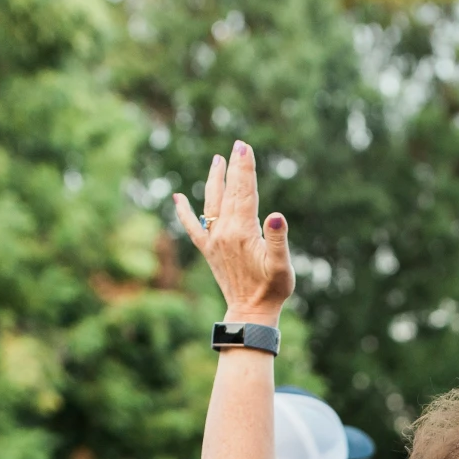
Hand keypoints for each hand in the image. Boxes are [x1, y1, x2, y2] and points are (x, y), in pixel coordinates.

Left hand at [174, 141, 292, 324]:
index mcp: (243, 232)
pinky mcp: (208, 250)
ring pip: (211, 203)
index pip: (245, 192)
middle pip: (229, 192)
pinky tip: (177, 198)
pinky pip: (192, 227)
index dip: (245, 168)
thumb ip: (279, 240)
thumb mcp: (282, 266)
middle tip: (237, 145)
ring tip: (216, 160)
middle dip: (233, 167)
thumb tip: (276, 215)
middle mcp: (224, 232)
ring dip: (214, 180)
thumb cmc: (272, 290)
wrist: (250, 313)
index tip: (244, 147)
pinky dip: (184, 212)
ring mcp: (214, 240)